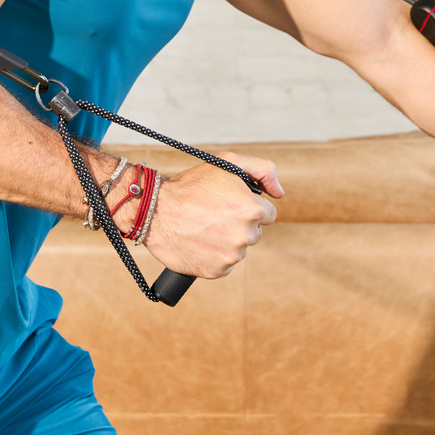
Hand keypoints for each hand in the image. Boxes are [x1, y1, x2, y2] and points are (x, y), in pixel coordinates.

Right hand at [142, 152, 281, 278]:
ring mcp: (231, 256)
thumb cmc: (191, 185)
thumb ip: (264, 170)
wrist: (154, 210)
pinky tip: (200, 242)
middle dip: (238, 224)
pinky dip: (214, 255)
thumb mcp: (228, 163)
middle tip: (213, 214)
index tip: (231, 204)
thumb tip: (280, 193)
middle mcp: (246, 235)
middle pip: (253, 232)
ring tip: (203, 227)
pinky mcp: (216, 271)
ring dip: (226, 240)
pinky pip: (224, 264)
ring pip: (238, 248)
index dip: (248, 207)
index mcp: (253, 210)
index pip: (267, 214)